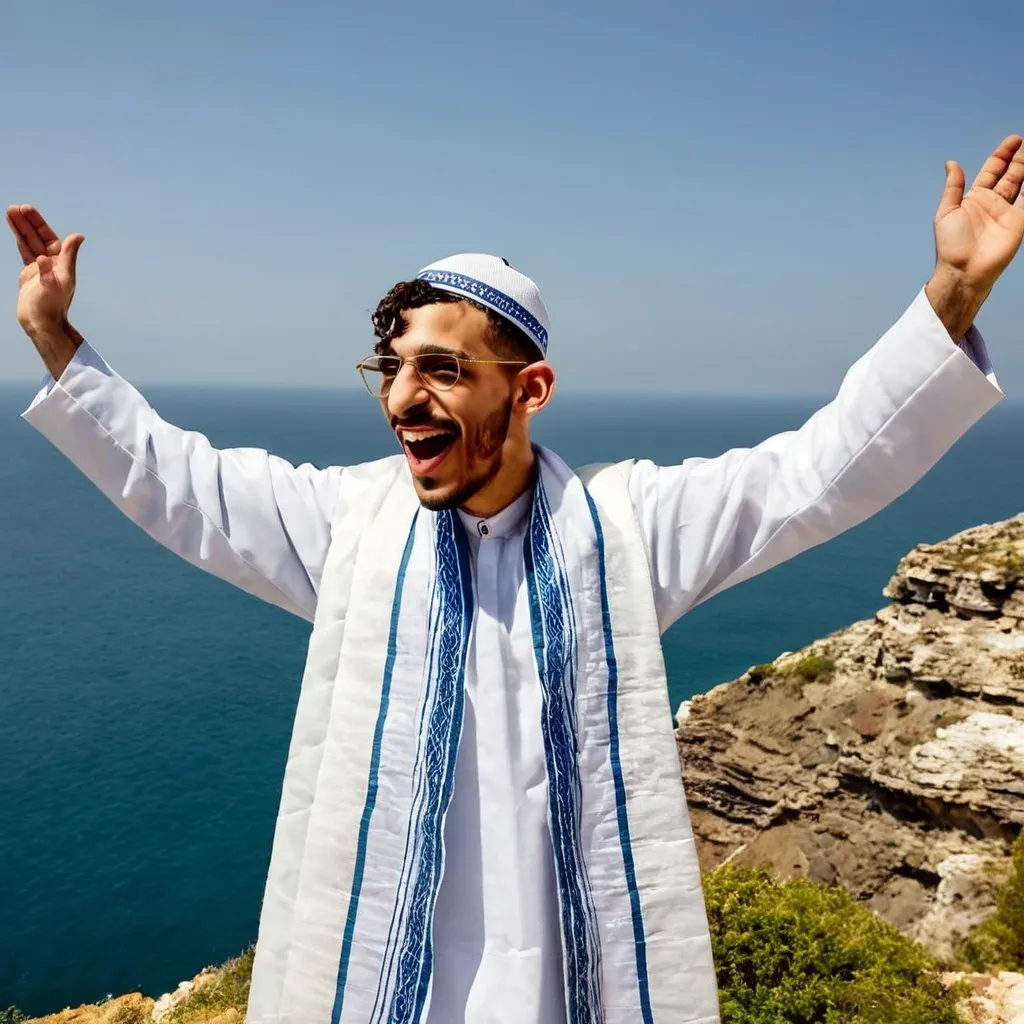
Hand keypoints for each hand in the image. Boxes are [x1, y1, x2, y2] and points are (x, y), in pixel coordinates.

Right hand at [7, 205, 83, 334]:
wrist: (40, 323)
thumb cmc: (51, 305)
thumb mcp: (60, 280)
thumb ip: (67, 257)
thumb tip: (77, 236)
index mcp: (61, 264)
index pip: (49, 238)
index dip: (39, 224)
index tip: (28, 211)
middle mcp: (52, 263)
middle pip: (38, 237)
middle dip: (28, 222)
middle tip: (16, 207)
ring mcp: (40, 267)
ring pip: (29, 242)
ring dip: (21, 227)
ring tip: (10, 212)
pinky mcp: (30, 274)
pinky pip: (24, 251)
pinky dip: (19, 239)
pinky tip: (15, 228)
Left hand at [926, 134, 1023, 338]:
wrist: (963, 270)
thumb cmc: (951, 246)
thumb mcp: (946, 212)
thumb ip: (952, 187)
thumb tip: (951, 163)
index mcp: (975, 198)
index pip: (992, 170)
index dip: (1002, 155)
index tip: (1014, 140)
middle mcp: (993, 202)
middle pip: (1011, 173)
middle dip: (1020, 157)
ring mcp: (1008, 211)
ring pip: (1023, 183)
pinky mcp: (1019, 221)